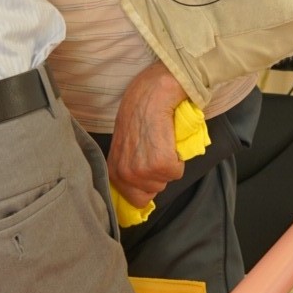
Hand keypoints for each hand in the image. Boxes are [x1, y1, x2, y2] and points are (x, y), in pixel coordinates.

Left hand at [108, 62, 186, 207]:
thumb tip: (141, 186)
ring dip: (169, 164)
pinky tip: (169, 139)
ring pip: (166, 181)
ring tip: (162, 141)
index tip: (152, 170)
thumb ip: (128, 165)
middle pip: (153, 191)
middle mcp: (125, 174)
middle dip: (159, 173)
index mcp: (114, 171)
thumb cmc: (139, 111)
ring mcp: (142, 171)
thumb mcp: (125, 143)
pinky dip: (178, 157)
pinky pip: (177, 172)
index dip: (147, 186)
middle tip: (157, 148)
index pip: (135, 199)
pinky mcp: (161, 164)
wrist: (152, 93)